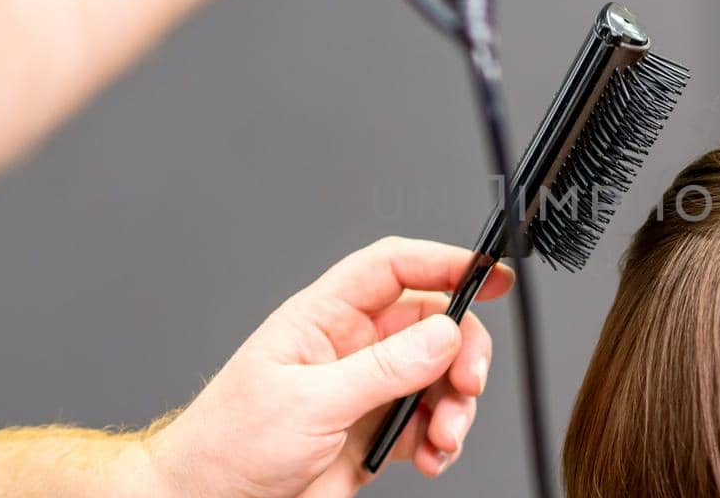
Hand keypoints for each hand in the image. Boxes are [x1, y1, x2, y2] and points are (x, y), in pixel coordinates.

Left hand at [142, 236, 513, 496]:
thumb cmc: (231, 443)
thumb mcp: (310, 402)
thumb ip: (382, 369)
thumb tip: (442, 335)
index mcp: (324, 319)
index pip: (392, 269)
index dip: (442, 262)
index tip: (488, 275)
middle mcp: (350, 348)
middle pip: (431, 325)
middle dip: (461, 352)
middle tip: (468, 383)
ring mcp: (366, 391)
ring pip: (438, 378)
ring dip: (455, 406)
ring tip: (443, 437)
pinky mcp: (376, 433)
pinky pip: (430, 423)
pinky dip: (443, 441)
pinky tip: (431, 457)